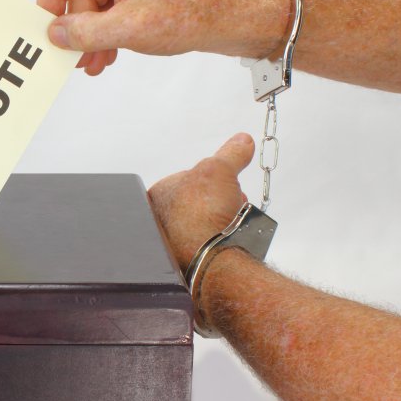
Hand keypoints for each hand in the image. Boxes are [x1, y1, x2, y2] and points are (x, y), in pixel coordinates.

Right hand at [37, 0, 289, 75]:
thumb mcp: (129, 28)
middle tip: (74, 56)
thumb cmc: (195, 13)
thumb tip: (58, 32)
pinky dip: (112, 31)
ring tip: (95, 63)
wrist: (240, 18)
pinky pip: (119, 8)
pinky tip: (111, 53)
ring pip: (102, 3)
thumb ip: (86, 31)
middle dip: (78, 27)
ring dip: (94, 34)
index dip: (57, 5)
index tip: (47, 27)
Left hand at [147, 133, 252, 272]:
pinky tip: (231, 236)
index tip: (225, 184)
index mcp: (157, 196)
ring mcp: (173, 241)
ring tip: (233, 222)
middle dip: (221, 201)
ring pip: (208, 221)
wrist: (211, 256)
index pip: (188, 178)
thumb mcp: (220, 169)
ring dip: (225, 218)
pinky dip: (224, 237)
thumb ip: (231, 153)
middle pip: (201, 201)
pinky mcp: (189, 259)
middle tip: (230, 205)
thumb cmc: (203, 214)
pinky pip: (212, 241)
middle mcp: (160, 219)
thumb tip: (243, 141)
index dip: (213, 179)